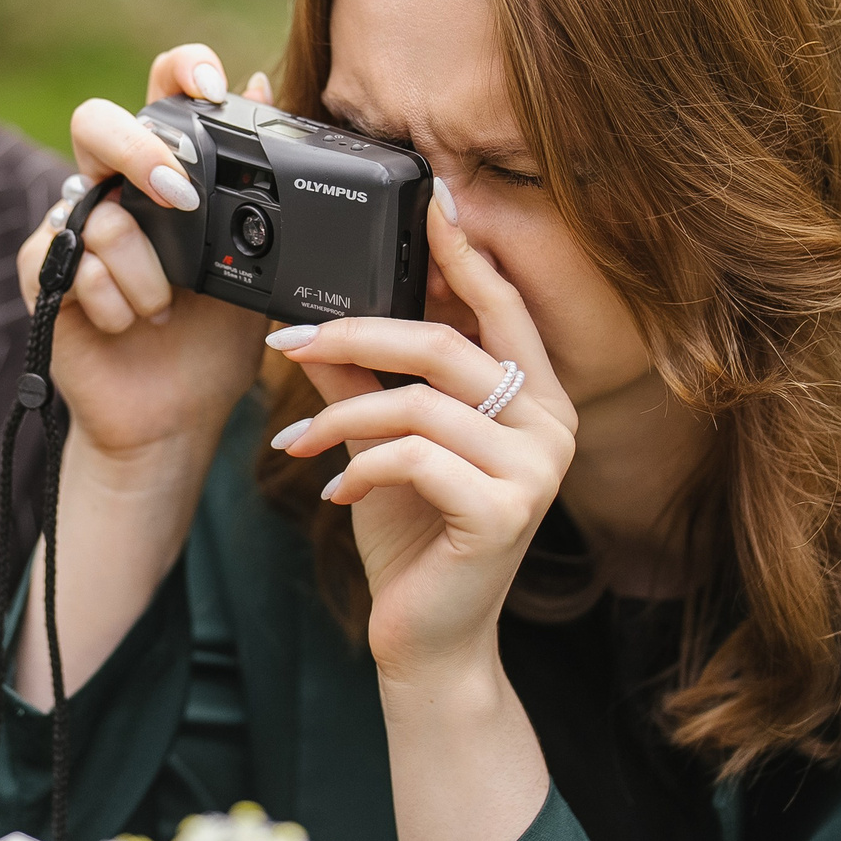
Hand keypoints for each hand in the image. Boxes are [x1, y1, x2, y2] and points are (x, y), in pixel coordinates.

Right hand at [20, 43, 270, 469]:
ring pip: (101, 213)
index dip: (178, 70)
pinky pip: (74, 264)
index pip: (161, 94)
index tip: (209, 85)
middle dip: (141, 154)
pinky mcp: (41, 273)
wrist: (174, 417)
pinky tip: (128, 326)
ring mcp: (72, 230)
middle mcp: (112, 190)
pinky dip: (115, 302)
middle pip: (97, 123)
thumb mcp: (254, 262)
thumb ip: (256, 187)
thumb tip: (266, 83)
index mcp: (165, 175)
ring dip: (148, 275)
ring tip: (164, 312)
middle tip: (181, 199)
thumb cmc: (211, 341)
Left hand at [265, 189, 578, 685]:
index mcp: (535, 397)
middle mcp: (552, 424)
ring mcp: (536, 470)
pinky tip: (335, 489)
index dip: (464, 251)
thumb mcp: (381, 442)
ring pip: (421, 402)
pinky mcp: (506, 511)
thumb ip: (362, 378)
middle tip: (288, 342)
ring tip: (297, 442)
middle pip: (448, 343)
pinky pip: (415, 457)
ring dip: (341, 415)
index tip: (427, 199)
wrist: (427, 641)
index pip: (502, 304)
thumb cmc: (413, 537)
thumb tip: (316, 317)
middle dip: (358, 333)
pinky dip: (359, 466)